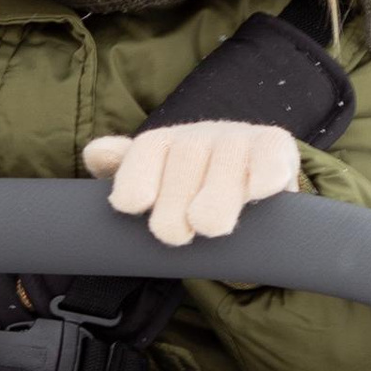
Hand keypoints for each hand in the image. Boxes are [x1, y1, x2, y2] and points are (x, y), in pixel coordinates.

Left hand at [83, 119, 301, 244]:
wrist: (246, 173)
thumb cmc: (188, 186)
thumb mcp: (152, 183)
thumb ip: (124, 172)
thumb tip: (96, 154)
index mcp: (163, 144)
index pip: (146, 151)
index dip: (136, 176)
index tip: (134, 205)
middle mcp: (199, 135)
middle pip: (185, 158)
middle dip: (177, 200)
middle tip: (177, 235)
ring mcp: (239, 139)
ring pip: (226, 160)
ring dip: (219, 194)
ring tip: (211, 226)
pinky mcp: (275, 147)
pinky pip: (270, 155)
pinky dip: (266, 173)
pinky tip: (260, 191)